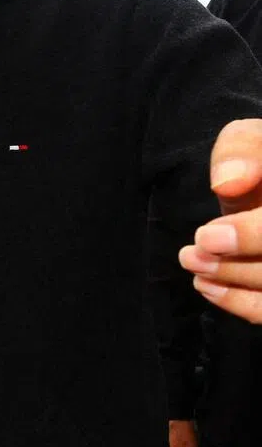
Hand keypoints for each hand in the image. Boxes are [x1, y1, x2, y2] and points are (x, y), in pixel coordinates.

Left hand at [179, 119, 261, 322]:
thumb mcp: (254, 142)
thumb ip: (242, 150)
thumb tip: (228, 183)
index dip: (254, 236)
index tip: (205, 236)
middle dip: (239, 266)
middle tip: (191, 256)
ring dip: (237, 284)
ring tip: (194, 265)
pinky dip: (245, 304)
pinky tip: (209, 286)